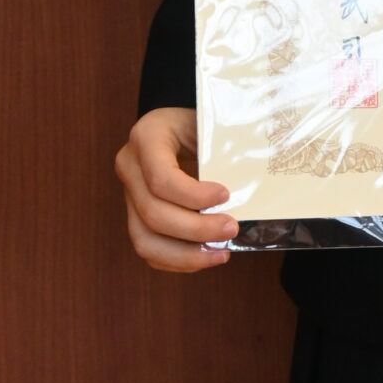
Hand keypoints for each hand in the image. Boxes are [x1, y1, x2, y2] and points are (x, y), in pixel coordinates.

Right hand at [115, 107, 237, 272]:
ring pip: (144, 239)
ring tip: (220, 254)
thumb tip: (253, 185)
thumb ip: (223, 150)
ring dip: (185, 255)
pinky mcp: (135, 215)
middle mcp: (130, 166)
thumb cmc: (199, 123)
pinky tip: (206, 256)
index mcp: (147, 137)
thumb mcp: (209, 124)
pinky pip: (149, 248)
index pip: (161, 178)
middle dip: (196, 229)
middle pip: (153, 213)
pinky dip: (177, 260)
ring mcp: (129, 193)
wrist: (179, 124)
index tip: (225, 195)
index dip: (193, 195)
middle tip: (232, 229)